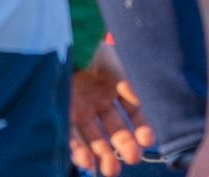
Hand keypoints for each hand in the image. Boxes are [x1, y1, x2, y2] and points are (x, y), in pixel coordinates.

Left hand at [67, 42, 154, 176]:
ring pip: (94, 138)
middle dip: (124, 145)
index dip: (142, 126)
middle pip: (114, 128)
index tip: (149, 140)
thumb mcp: (117, 66)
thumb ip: (132, 86)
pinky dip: (79, 152)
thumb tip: (147, 105)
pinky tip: (88, 163)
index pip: (134, 111)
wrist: (60, 44)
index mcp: (115, 86)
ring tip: (111, 171)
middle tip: (133, 160)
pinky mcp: (60, 115)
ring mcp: (79, 109)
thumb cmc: (90, 51)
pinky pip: (71, 138)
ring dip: (103, 155)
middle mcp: (98, 100)